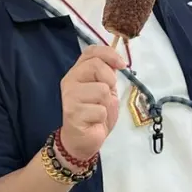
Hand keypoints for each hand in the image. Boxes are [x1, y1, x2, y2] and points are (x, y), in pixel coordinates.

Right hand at [59, 45, 125, 162]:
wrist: (83, 140)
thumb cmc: (95, 115)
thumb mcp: (105, 91)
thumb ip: (107, 75)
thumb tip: (118, 62)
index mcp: (78, 72)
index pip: (91, 51)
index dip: (109, 54)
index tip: (122, 66)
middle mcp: (70, 81)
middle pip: (96, 66)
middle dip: (109, 81)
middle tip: (107, 95)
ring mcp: (69, 96)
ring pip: (101, 90)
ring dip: (107, 104)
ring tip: (99, 112)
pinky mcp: (72, 112)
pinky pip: (99, 110)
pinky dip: (102, 118)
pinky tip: (94, 122)